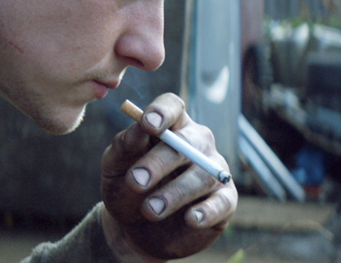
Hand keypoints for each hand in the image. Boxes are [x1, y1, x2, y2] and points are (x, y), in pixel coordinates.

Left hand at [100, 93, 237, 260]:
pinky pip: (222, 202)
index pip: (173, 107)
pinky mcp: (225, 200)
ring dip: (175, 193)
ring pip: (202, 175)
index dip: (162, 112)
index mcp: (169, 128)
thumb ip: (124, 146)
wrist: (135, 232)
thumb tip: (138, 129)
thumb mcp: (115, 168)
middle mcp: (197, 143)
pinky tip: (190, 218)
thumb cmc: (127, 191)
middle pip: (188, 142)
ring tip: (150, 211)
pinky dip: (206, 211)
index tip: (147, 125)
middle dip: (160, 162)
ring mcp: (214, 171)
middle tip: (135, 182)